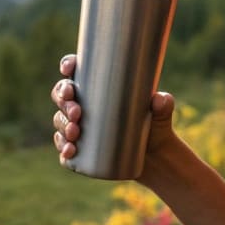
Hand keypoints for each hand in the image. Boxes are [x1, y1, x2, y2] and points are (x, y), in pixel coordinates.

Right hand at [50, 55, 177, 174]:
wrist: (155, 158)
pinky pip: (64, 146)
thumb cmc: (155, 126)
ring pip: (60, 120)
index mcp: (98, 87)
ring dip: (63, 124)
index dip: (68, 65)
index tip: (69, 69)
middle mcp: (84, 104)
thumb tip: (159, 99)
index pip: (77, 71)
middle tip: (76, 111)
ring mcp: (79, 126)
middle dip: (63, 98)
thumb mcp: (161, 114)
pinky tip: (69, 150)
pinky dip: (63, 148)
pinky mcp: (80, 149)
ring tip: (76, 133)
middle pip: (62, 94)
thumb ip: (163, 105)